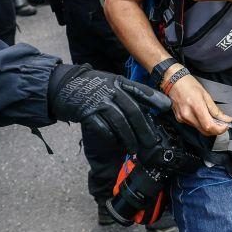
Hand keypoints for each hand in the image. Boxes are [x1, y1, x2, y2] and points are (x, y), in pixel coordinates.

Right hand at [48, 65, 171, 154]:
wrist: (64, 86)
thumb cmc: (92, 86)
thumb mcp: (112, 82)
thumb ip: (131, 91)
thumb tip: (156, 103)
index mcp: (118, 82)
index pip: (139, 90)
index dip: (154, 98)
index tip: (166, 108)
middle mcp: (110, 91)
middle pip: (132, 110)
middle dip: (144, 128)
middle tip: (152, 142)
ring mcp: (99, 102)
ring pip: (119, 121)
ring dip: (129, 137)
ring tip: (135, 149)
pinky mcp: (88, 113)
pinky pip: (103, 128)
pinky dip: (112, 137)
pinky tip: (117, 144)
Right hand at [164, 67, 231, 135]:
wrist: (173, 81)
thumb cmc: (188, 84)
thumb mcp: (205, 94)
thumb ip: (215, 109)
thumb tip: (225, 118)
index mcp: (196, 106)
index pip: (209, 126)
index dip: (219, 129)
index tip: (225, 126)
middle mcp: (188, 115)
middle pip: (204, 131)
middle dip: (215, 130)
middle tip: (222, 124)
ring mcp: (182, 118)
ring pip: (199, 129)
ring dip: (208, 127)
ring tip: (213, 119)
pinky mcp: (179, 119)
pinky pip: (193, 125)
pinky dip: (200, 124)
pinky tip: (203, 117)